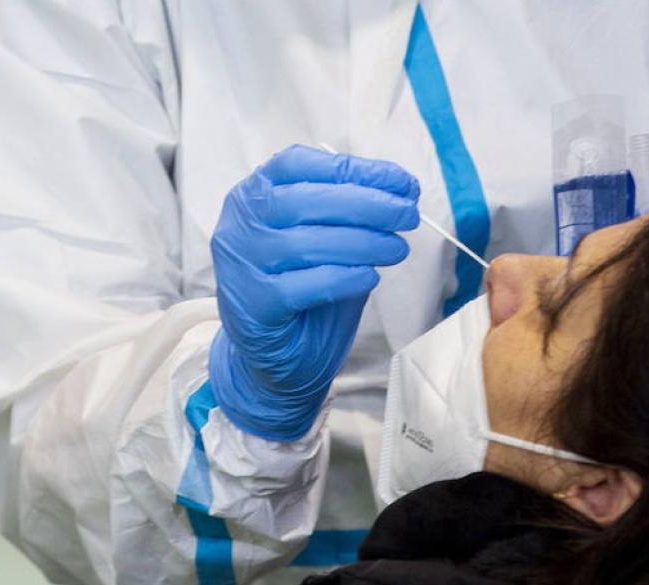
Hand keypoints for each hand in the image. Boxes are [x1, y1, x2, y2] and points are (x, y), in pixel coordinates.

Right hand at [209, 144, 419, 439]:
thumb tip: (402, 188)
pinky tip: (370, 277)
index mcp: (255, 194)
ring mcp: (241, 265)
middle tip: (408, 216)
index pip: (299, 164)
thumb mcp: (327, 238)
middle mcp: (240, 223)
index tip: (403, 183)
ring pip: (306, 242)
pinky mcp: (254, 305)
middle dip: (367, 204)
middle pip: (305, 199)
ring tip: (397, 249)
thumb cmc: (304, 288)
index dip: (355, 169)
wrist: (275, 356)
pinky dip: (343, 278)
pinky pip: (304, 286)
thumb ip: (350, 211)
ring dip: (363, 242)